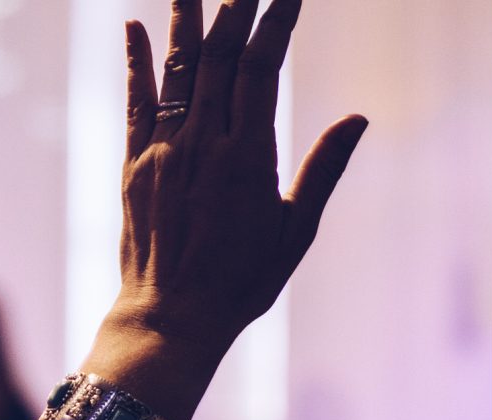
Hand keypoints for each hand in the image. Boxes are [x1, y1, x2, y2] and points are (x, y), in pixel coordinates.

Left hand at [113, 0, 367, 351]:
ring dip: (185, 23)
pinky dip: (136, 64)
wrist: (172, 316)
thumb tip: (358, 119)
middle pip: (219, 59)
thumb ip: (323, 169)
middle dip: (234, 11)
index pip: (262, 69)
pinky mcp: (135, 165)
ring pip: (177, 72)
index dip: (274, 24)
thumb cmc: (241, 281)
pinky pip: (136, 103)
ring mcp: (164, 151)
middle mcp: (203, 144)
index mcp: (247, 156)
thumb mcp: (295, 229)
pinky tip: (133, 28)